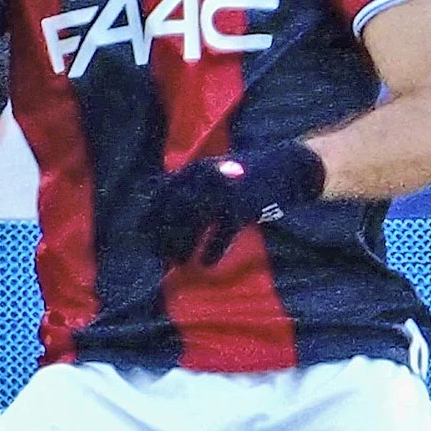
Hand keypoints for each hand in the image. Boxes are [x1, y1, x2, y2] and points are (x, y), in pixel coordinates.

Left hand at [133, 144, 326, 266]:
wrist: (287, 167)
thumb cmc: (245, 174)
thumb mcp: (210, 170)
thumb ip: (185, 181)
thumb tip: (152, 195)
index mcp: (195, 170)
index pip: (162, 195)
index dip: (151, 217)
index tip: (143, 236)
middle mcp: (205, 179)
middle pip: (174, 212)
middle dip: (164, 236)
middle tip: (160, 256)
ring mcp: (225, 192)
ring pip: (193, 223)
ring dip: (183, 245)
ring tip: (178, 263)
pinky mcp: (244, 207)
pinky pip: (222, 233)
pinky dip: (212, 250)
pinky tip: (205, 263)